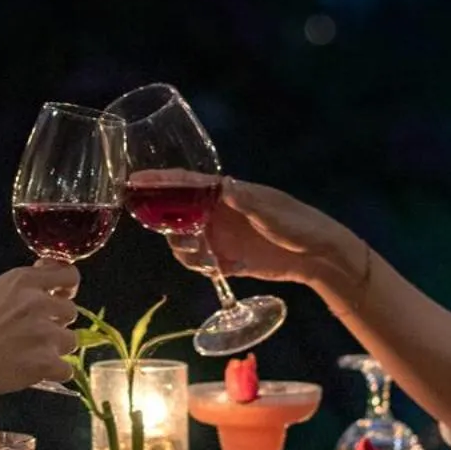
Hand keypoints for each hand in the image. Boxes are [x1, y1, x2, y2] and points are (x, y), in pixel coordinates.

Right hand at [0, 262, 79, 396]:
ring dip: (55, 348)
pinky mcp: (45, 363)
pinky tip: (36, 370)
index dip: (67, 287)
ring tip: (32, 353)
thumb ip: (22, 282)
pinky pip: (66, 369)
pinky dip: (53, 372)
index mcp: (24, 282)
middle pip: (71, 311)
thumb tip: (46, 272)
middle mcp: (38, 303)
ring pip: (70, 340)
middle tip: (36, 332)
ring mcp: (44, 334)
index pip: (69, 275)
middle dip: (57, 322)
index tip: (61, 296)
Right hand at [164, 176, 359, 287]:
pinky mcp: (227, 259)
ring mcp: (220, 236)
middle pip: (176, 214)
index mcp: (226, 193)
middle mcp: (217, 213)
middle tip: (178, 236)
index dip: (158, 181)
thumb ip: (248, 201)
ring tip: (204, 257)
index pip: (185, 184)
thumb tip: (225, 185)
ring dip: (184, 250)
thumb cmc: (298, 224)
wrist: (317, 256)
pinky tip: (214, 268)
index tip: (133, 181)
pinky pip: (200, 262)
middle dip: (167, 224)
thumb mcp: (273, 212)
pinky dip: (199, 266)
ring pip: (184, 241)